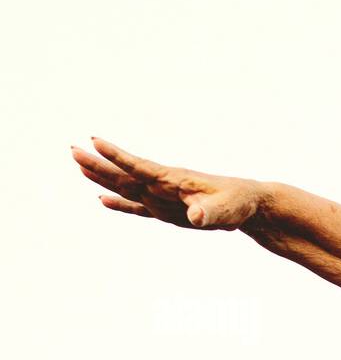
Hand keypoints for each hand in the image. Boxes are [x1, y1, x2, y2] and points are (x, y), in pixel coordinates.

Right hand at [71, 138, 264, 230]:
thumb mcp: (226, 210)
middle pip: (125, 175)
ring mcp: (164, 198)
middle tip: (73, 150)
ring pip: (127, 188)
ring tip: (79, 165)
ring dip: (103, 178)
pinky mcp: (167, 211)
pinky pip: (139, 207)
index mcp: (175, 180)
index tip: (95, 142)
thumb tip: (195, 217)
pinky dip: (121, 205)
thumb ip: (209, 213)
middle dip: (99, 165)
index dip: (118, 157)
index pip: (141, 167)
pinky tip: (102, 201)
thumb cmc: (239, 203)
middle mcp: (164, 186)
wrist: (248, 205)